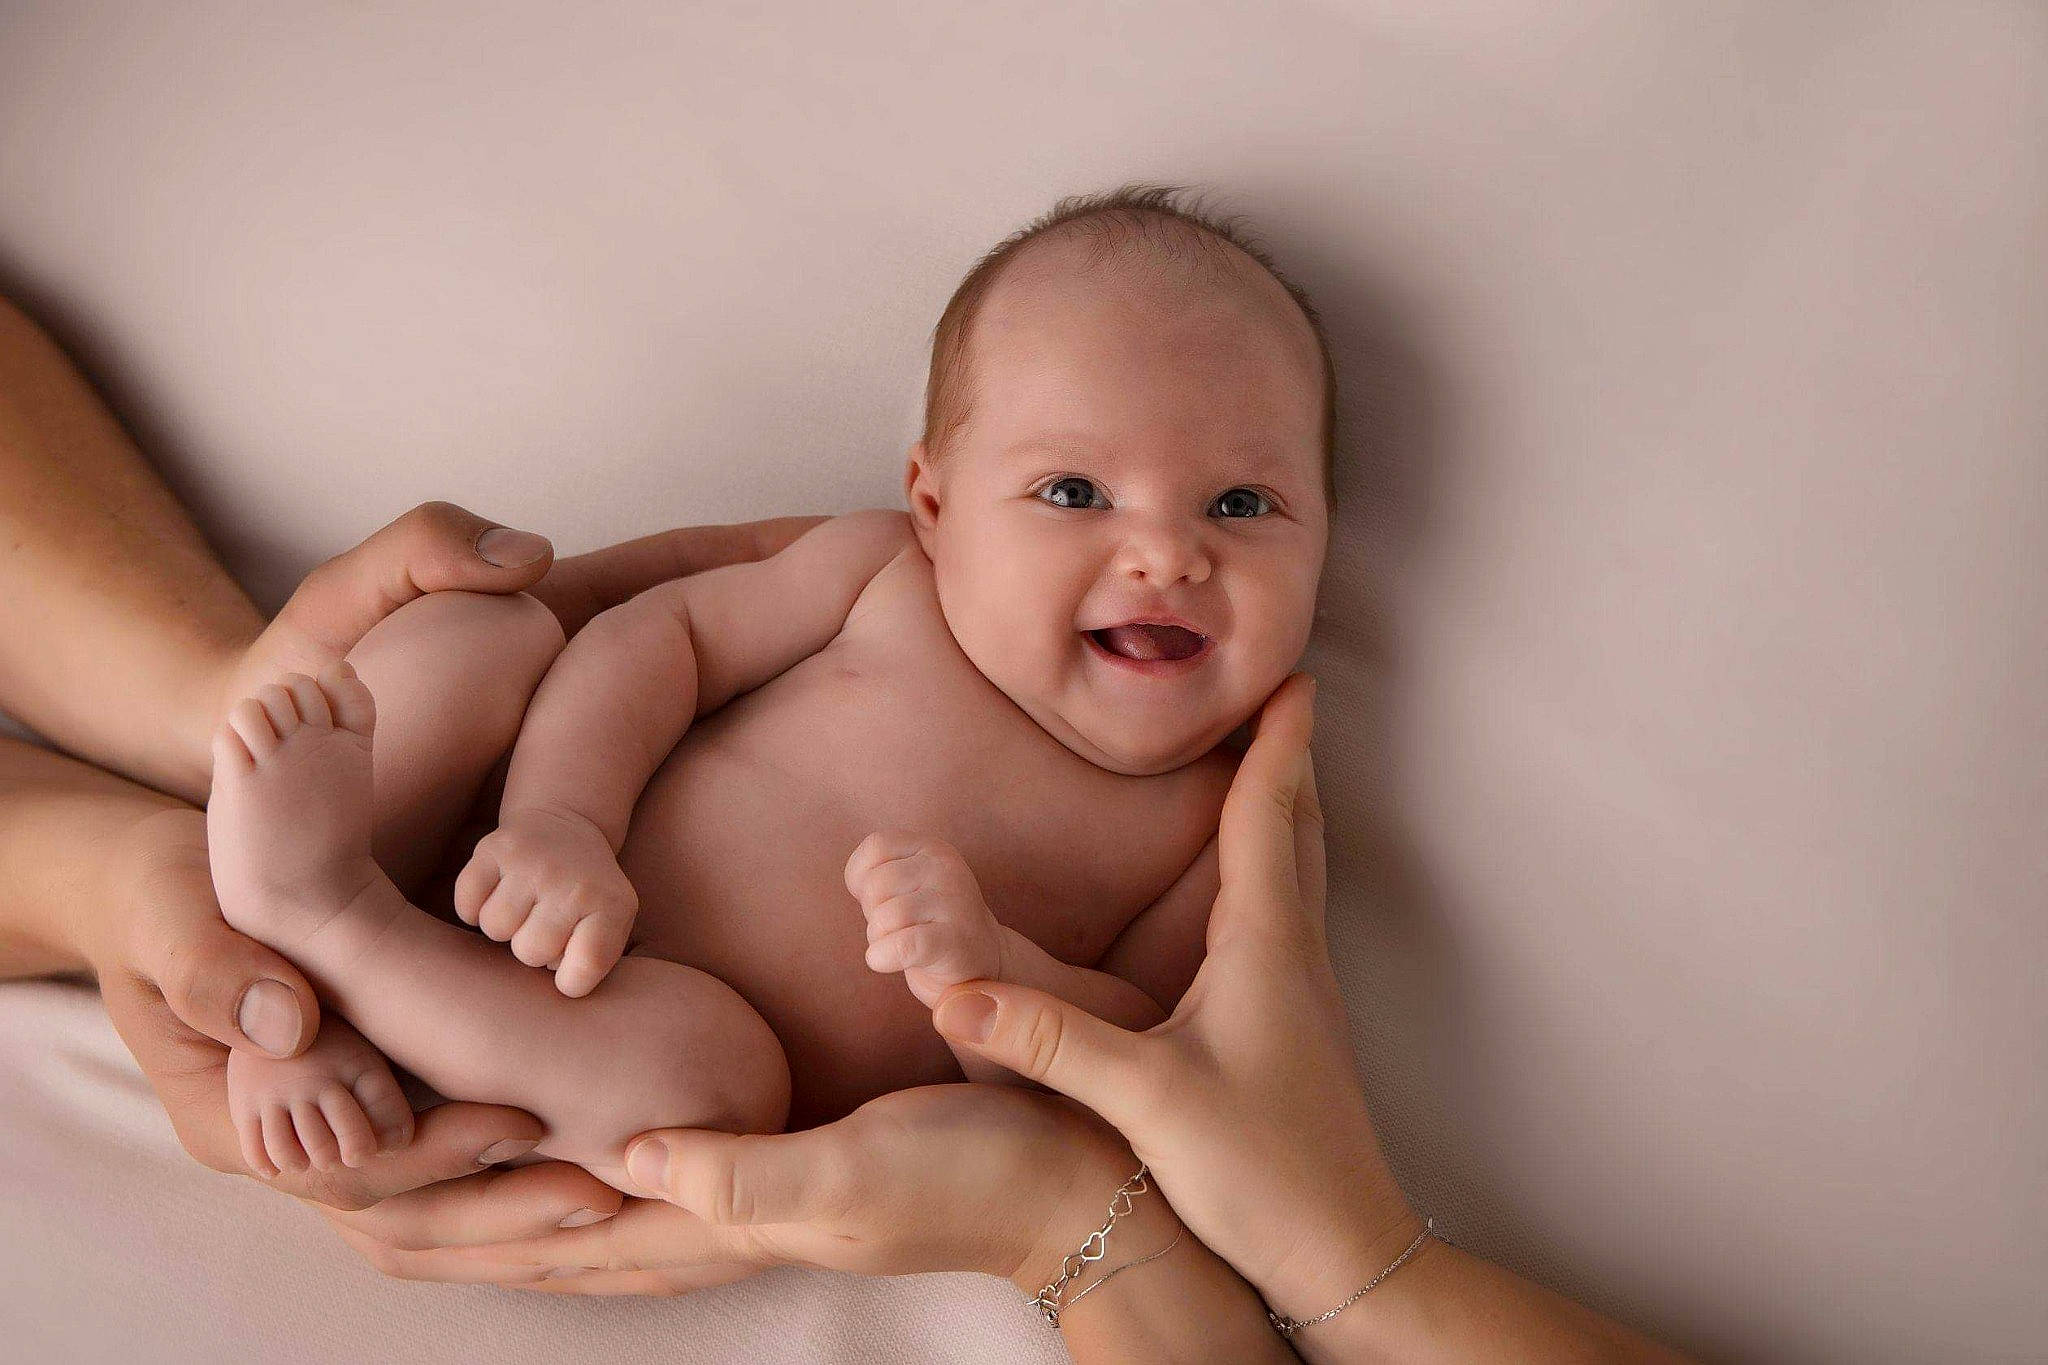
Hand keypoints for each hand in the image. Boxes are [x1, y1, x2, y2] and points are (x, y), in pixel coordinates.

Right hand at [85, 805, 617, 1222]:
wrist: (165, 889)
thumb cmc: (162, 894)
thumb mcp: (171, 915)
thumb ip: (213, 967)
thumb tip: (290, 1027)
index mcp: (236, 1126)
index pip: (348, 1173)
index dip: (437, 1156)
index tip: (522, 1128)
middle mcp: (288, 1153)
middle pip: (402, 1221)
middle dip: (499, 1216)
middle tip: (598, 1198)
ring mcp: (329, 1142)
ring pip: (427, 1218)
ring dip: (512, 1221)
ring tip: (610, 1202)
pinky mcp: (369, 1117)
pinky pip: (440, 1181)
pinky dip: (505, 1186)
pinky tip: (584, 1171)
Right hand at [227, 1010, 416, 1176]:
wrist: (275, 1007)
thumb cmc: (334, 1049)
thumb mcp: (366, 1060)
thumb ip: (385, 1101)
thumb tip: (396, 1146)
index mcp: (355, 1065)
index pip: (381, 1112)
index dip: (384, 1140)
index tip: (374, 1147)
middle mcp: (315, 1079)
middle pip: (330, 1143)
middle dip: (342, 1157)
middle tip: (342, 1156)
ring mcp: (276, 1091)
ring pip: (288, 1152)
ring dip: (302, 1163)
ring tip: (309, 1159)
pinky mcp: (244, 1101)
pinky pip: (254, 1149)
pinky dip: (268, 1164)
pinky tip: (282, 1162)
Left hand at [402, 1083, 1143, 1295]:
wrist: (1060, 1185)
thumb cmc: (965, 1171)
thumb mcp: (852, 1170)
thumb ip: (739, 1172)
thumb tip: (621, 1157)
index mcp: (722, 1227)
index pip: (563, 1234)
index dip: (467, 1214)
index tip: (373, 1190)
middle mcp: (717, 1230)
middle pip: (556, 1245)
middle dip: (455, 1230)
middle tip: (356, 1208)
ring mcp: (744, 1212)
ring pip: (590, 1229)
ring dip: (504, 1222)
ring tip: (431, 1206)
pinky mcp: (773, 1180)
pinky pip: (643, 1201)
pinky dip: (581, 1197)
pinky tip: (575, 1176)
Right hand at [455, 804, 639, 997]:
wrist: (566, 822)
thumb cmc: (587, 889)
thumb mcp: (612, 920)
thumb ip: (594, 959)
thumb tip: (560, 990)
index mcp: (610, 904)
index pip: (584, 969)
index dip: (570, 980)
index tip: (569, 965)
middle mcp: (572, 882)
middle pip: (530, 952)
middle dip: (532, 948)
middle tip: (544, 924)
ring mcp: (532, 862)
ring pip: (495, 928)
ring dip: (504, 927)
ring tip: (523, 907)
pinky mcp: (493, 849)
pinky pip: (467, 905)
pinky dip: (474, 907)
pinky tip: (497, 893)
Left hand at [845, 830, 1004, 1007]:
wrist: (979, 960)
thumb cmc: (928, 922)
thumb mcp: (905, 885)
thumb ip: (878, 872)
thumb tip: (858, 884)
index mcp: (931, 848)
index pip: (877, 846)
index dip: (862, 878)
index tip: (882, 900)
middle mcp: (946, 868)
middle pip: (876, 885)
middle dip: (873, 914)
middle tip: (897, 928)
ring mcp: (955, 903)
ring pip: (885, 917)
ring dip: (879, 939)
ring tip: (900, 944)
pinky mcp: (956, 941)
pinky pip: (903, 945)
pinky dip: (883, 956)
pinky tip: (885, 961)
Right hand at [920, 674, 1424, 1319]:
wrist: (1343, 1254)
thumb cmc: (1263, 1173)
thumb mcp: (1144, 1100)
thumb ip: (1048, 1040)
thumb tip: (950, 987)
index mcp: (1264, 946)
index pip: (1268, 817)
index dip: (1275, 744)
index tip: (1290, 677)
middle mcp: (1292, 956)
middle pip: (1297, 830)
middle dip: (1286, 759)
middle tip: (1281, 699)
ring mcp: (1299, 994)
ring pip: (1299, 874)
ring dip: (1286, 810)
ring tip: (1269, 769)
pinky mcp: (1293, 1030)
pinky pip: (1288, 918)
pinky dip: (1276, 869)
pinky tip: (1254, 896)